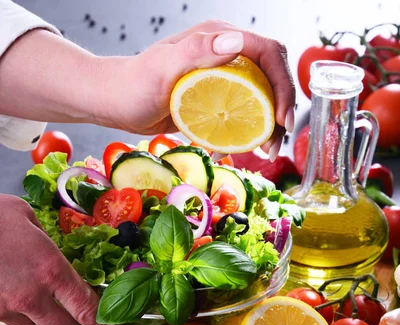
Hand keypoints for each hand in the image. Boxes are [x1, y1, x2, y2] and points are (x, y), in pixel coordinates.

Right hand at [0, 196, 134, 324]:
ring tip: (29, 283)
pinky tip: (11, 284)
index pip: (90, 311)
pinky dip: (18, 305)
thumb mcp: (25, 218)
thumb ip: (48, 243)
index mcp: (50, 270)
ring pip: (35, 322)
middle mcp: (32, 296)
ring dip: (44, 313)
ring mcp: (6, 308)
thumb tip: (57, 253)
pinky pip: (11, 314)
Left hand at [97, 20, 295, 159]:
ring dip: (267, 128)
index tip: (281, 119)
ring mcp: (222, 78)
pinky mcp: (216, 99)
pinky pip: (242, 114)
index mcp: (219, 38)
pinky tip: (232, 152)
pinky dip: (244, 135)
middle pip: (271, 79)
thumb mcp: (163, 67)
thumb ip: (197, 51)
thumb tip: (236, 43)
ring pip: (260, 99)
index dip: (283, 84)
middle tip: (274, 145)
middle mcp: (226, 55)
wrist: (117, 102)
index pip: (268, 53)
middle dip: (281, 111)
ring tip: (261, 154)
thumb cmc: (134, 84)